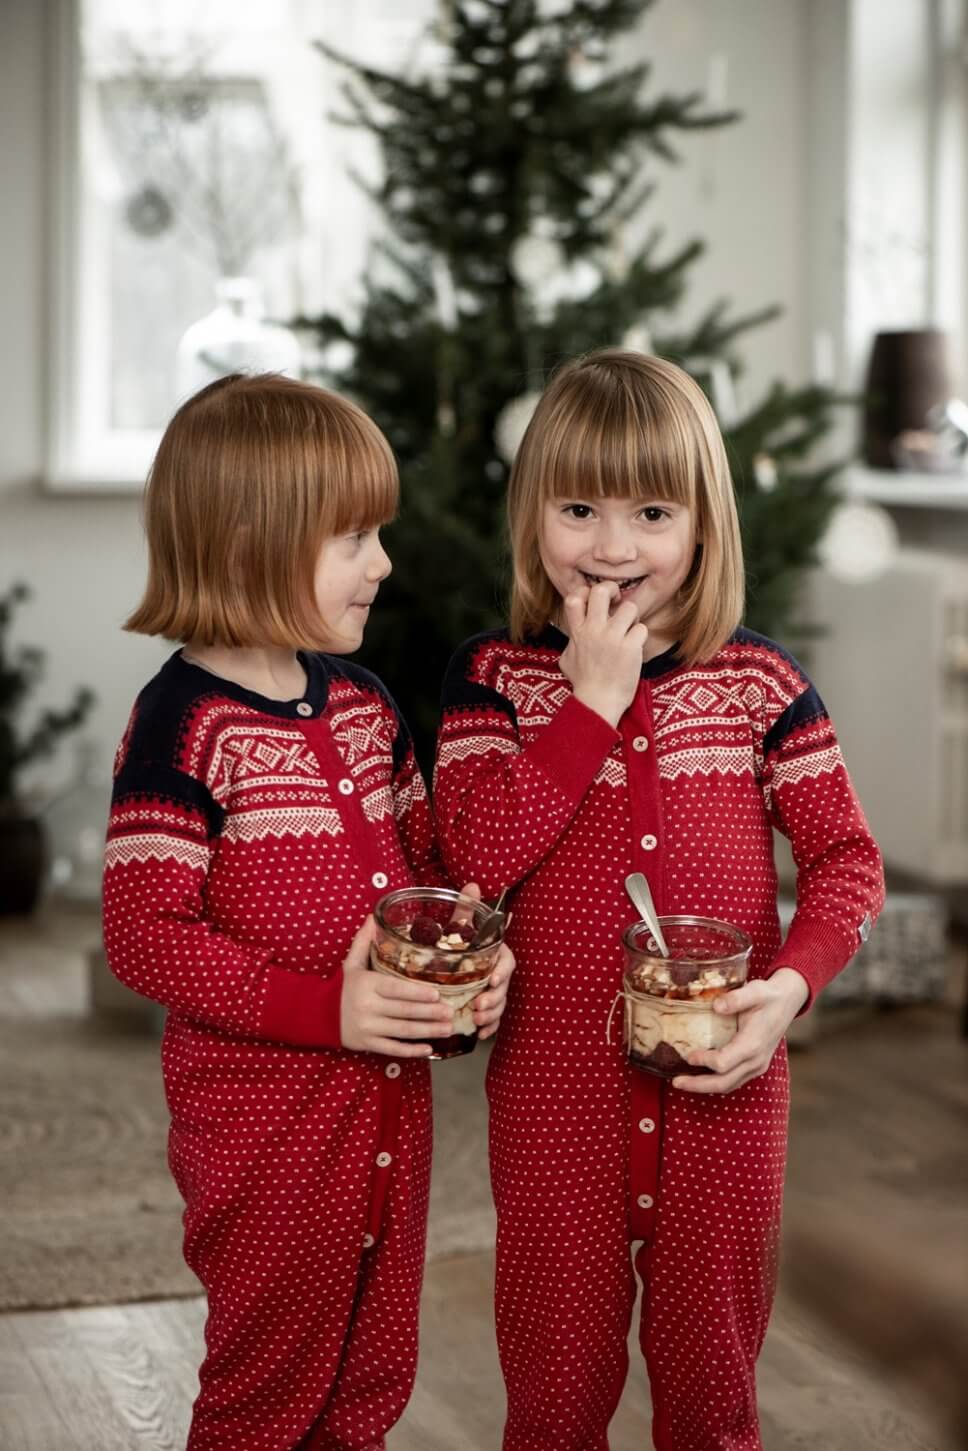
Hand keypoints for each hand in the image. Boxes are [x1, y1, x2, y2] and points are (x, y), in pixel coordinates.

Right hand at [340, 915, 453, 1057]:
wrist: (318, 1015)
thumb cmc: (342, 988)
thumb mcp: (351, 964)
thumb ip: (363, 942)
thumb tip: (373, 917)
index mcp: (367, 985)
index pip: (396, 989)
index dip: (417, 993)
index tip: (436, 994)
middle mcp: (368, 1007)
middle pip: (404, 1011)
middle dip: (430, 1013)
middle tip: (451, 1012)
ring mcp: (368, 1028)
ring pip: (402, 1031)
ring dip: (427, 1031)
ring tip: (447, 1028)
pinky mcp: (368, 1044)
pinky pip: (392, 1049)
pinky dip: (411, 1050)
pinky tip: (428, 1048)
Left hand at [456, 880, 514, 1040]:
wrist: (444, 966)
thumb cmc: (456, 943)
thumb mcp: (458, 926)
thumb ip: (466, 909)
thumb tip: (472, 885)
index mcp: (496, 954)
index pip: (507, 962)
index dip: (502, 972)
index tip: (492, 980)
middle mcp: (498, 973)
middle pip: (504, 988)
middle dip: (494, 998)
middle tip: (478, 1006)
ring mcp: (494, 992)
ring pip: (500, 1005)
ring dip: (491, 1014)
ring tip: (477, 1019)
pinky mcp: (487, 1007)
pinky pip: (493, 1020)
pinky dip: (489, 1027)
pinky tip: (480, 1034)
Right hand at [559, 583, 647, 727]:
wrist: (597, 703)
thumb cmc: (583, 684)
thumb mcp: (567, 660)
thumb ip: (571, 643)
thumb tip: (573, 638)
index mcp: (577, 632)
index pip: (574, 597)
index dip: (586, 592)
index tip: (595, 602)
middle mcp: (593, 630)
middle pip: (601, 591)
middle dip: (612, 590)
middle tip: (617, 602)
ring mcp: (612, 638)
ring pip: (629, 608)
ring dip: (632, 618)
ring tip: (629, 631)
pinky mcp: (630, 648)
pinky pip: (642, 629)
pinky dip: (641, 637)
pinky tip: (635, 648)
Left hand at [672, 968, 809, 1094]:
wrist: (787, 1003)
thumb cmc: (768, 996)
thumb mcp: (755, 991)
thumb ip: (736, 998)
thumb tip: (716, 1005)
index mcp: (753, 1044)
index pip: (724, 1063)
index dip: (704, 1061)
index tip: (687, 1054)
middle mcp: (756, 1061)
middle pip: (724, 1083)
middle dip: (698, 1085)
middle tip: (676, 1082)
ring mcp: (757, 1066)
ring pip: (729, 1085)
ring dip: (705, 1087)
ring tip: (683, 1083)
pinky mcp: (755, 1066)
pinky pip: (734, 1081)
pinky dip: (716, 1082)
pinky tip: (700, 1077)